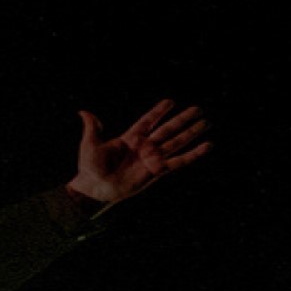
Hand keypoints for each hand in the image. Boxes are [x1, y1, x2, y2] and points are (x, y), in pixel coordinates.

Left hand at [67, 99, 209, 203]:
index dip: (158, 112)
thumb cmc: (90, 167)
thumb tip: (83, 112)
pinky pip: (179, 161)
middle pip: (167, 129)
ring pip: (176, 142)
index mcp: (130, 138)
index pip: (148, 121)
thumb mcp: (90, 144)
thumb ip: (92, 128)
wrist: (95, 189)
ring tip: (205, 122)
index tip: (170, 101)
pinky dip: (193, 154)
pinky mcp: (157, 171)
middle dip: (182, 119)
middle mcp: (144, 147)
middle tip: (198, 109)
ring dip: (191, 133)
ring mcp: (152, 158)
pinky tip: (206, 146)